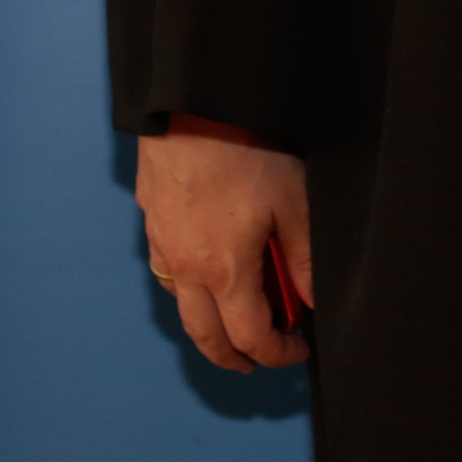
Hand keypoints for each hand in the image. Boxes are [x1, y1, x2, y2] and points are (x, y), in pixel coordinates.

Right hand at [137, 113, 315, 370]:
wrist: (194, 102)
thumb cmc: (247, 149)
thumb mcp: (293, 204)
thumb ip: (304, 260)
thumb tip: (312, 300)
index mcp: (224, 271)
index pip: (249, 337)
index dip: (276, 354)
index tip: (296, 350)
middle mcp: (186, 268)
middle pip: (205, 337)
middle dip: (233, 358)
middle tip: (256, 360)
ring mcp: (162, 243)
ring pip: (180, 305)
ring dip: (206, 323)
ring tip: (231, 318)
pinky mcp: (150, 219)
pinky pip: (165, 270)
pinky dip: (186, 287)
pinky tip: (204, 270)